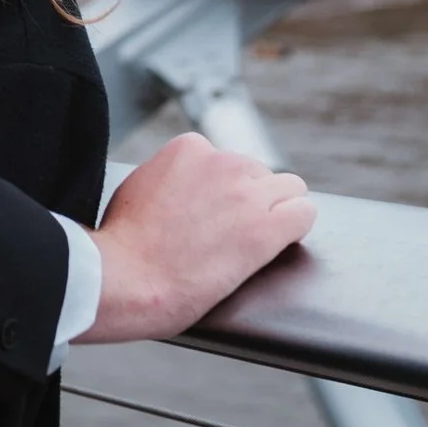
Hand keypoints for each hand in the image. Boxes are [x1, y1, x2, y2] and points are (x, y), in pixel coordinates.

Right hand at [80, 133, 314, 342]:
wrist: (124, 279)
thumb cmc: (123, 245)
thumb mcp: (139, 186)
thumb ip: (169, 177)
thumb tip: (182, 186)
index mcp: (190, 148)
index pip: (227, 160)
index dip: (222, 190)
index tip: (210, 213)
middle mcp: (222, 163)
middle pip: (259, 172)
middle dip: (249, 198)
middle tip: (230, 231)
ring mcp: (246, 195)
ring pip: (290, 188)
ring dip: (276, 211)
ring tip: (254, 239)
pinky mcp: (264, 230)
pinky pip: (304, 213)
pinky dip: (296, 228)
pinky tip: (281, 243)